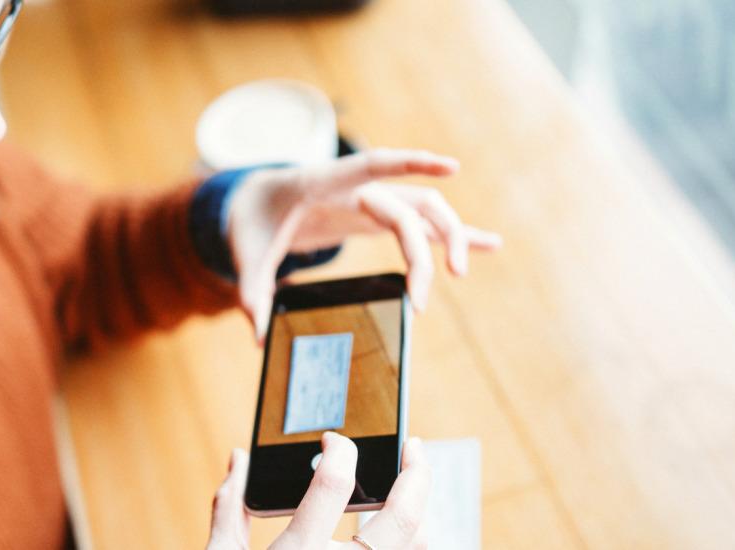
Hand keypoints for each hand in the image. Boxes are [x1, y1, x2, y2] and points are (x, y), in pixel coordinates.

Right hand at [207, 433, 431, 549]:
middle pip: (400, 517)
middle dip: (416, 474)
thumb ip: (230, 507)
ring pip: (416, 548)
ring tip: (409, 494)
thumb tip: (239, 459)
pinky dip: (410, 549)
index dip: (339, 450)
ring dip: (420, 516)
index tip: (335, 440)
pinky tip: (402, 538)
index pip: (333, 484)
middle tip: (414, 447)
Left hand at [226, 148, 502, 340]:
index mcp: (324, 183)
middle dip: (422, 250)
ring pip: (425, 210)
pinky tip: (489, 243)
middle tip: (422, 299)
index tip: (452, 166)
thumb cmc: (253, 220)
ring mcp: (373, 200)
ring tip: (461, 273)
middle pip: (407, 207)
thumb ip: (251, 290)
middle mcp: (357, 188)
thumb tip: (257, 336)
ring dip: (450, 237)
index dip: (411, 163)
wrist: (257, 201)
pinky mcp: (379, 216)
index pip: (373, 166)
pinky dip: (454, 234)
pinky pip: (423, 224)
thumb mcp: (244, 252)